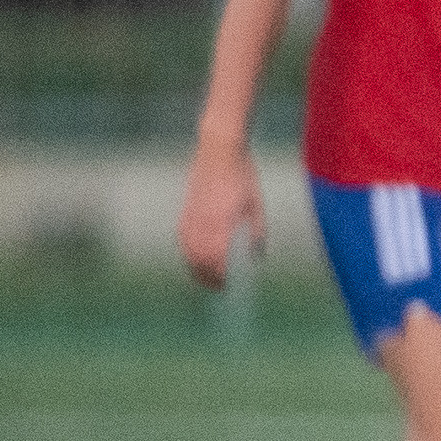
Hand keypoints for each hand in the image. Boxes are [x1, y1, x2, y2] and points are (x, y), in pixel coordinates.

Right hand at [179, 142, 263, 286]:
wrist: (218, 152)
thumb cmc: (242, 177)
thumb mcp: (256, 204)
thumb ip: (256, 231)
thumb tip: (255, 255)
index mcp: (221, 221)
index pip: (216, 259)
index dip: (221, 275)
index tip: (228, 286)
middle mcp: (202, 223)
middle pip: (199, 260)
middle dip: (208, 277)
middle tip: (219, 288)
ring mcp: (191, 217)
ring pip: (189, 252)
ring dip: (197, 268)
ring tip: (207, 279)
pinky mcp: (186, 212)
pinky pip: (184, 241)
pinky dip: (190, 254)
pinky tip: (196, 259)